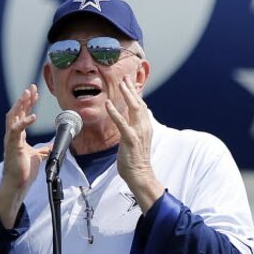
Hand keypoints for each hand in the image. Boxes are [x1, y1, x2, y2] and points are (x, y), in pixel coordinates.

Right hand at [0, 85, 50, 227]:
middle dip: (24, 99)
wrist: (18, 184)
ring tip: (28, 94)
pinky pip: (16, 130)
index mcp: (17, 136)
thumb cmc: (24, 171)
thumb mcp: (39, 156)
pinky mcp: (12, 146)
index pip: (21, 114)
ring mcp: (10, 140)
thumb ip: (45, 148)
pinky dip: (24, 122)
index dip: (28, 103)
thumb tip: (55, 144)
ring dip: (20, 104)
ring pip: (12, 116)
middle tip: (32, 87)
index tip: (35, 93)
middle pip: (16, 111)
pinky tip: (33, 115)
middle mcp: (12, 135)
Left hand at [105, 78, 163, 212]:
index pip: (142, 106)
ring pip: (134, 108)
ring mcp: (138, 132)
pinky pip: (122, 122)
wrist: (141, 175)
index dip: (136, 94)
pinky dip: (114, 112)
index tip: (131, 83)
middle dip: (132, 89)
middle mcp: (144, 127)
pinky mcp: (130, 139)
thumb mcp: (136, 142)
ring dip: (126, 95)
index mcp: (145, 128)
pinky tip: (108, 103)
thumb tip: (128, 123)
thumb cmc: (136, 161)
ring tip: (120, 83)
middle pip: (139, 103)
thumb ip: (134, 130)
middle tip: (125, 77)